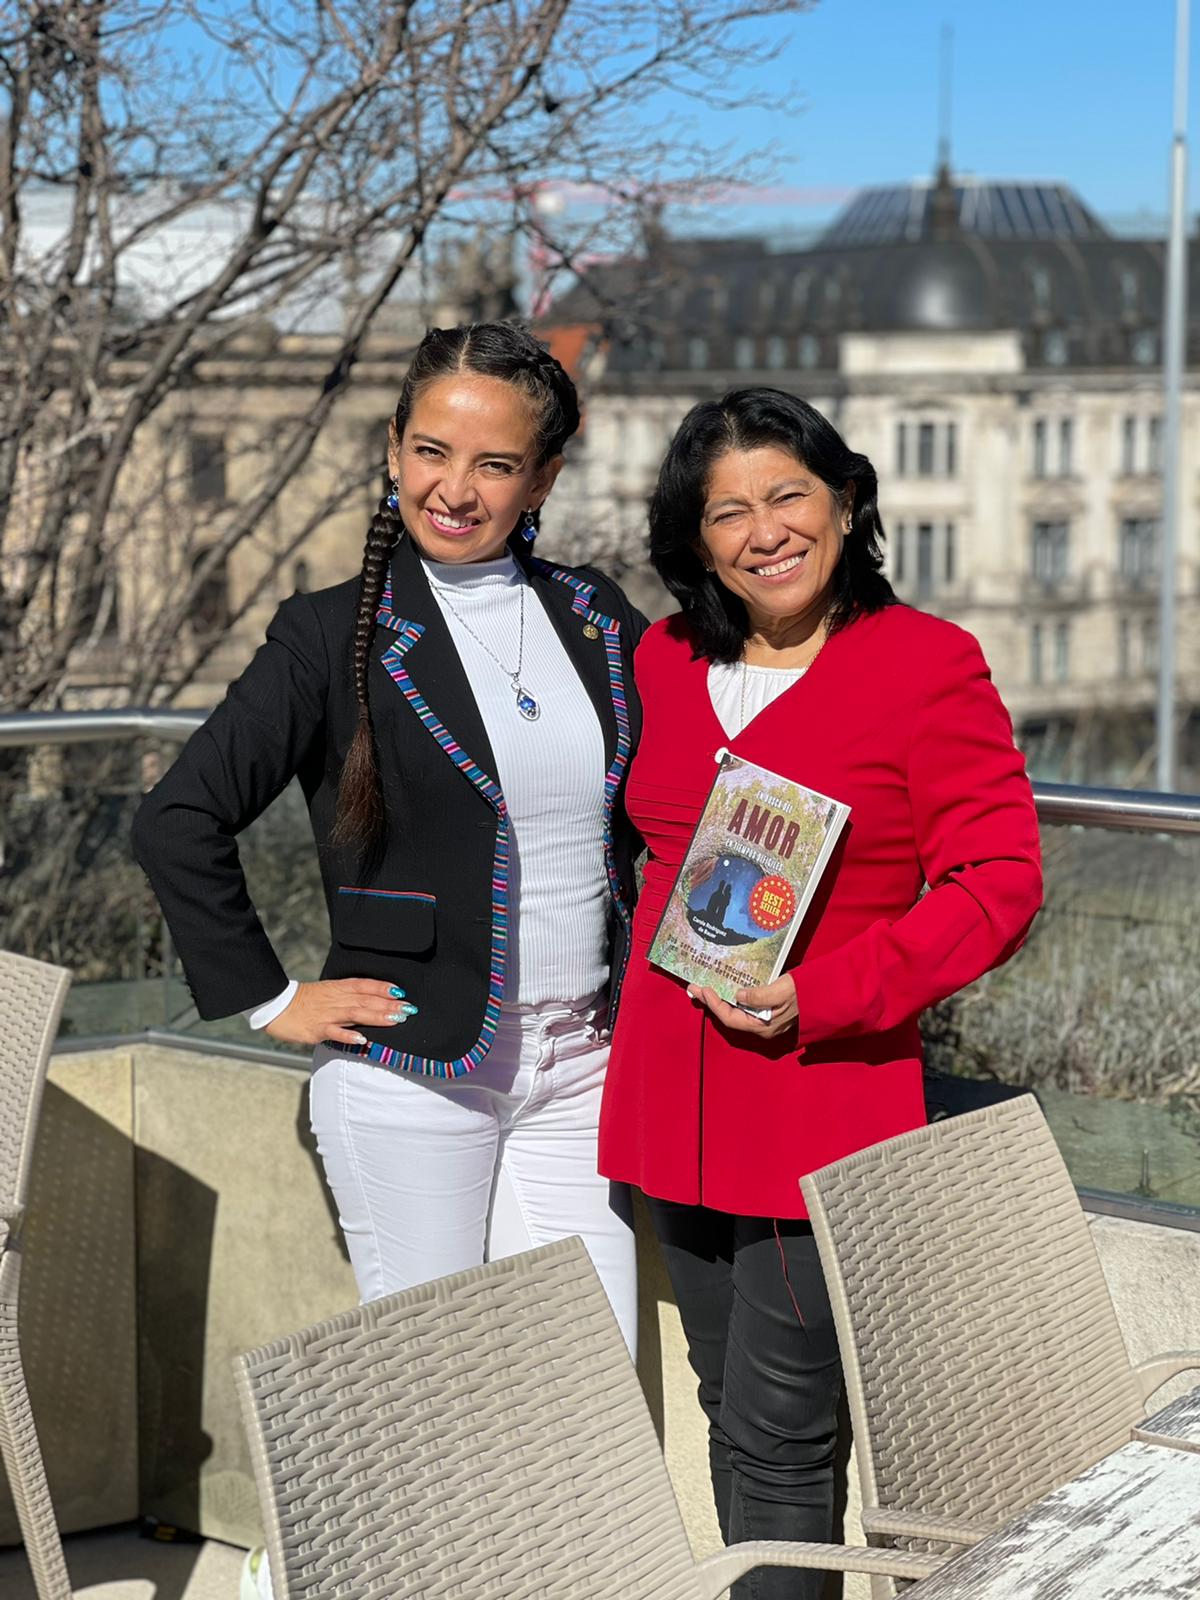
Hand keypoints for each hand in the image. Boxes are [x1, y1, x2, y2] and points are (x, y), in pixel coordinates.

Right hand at [264, 979, 417, 1047]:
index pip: (364, 985)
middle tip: (408, 1009)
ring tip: (395, 1020)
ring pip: (355, 1013)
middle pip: (366, 1000)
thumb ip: (348, 997)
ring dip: (376, 1016)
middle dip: (388, 1005)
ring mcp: (327, 1014)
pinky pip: (334, 1032)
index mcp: (338, 989)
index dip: (383, 988)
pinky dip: (348, 1035)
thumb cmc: (305, 1001)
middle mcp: (336, 999)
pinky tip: (361, 1039)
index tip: (400, 992)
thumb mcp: (328, 992)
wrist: (277, 1006)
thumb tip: (371, 1002)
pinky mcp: (317, 1029)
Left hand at [685, 974, 798, 1040]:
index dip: (714, 1005)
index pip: (730, 1018)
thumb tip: (738, 995)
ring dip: (718, 1000)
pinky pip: (743, 1007)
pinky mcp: (766, 1011)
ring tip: (703, 988)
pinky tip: (724, 988)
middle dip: (710, 1002)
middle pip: (728, 1016)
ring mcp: (763, 1020)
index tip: (703, 989)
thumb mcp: (782, 991)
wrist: (825, 995)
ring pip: (734, 1012)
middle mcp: (760, 1026)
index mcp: (762, 1026)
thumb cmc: (805, 993)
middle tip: (694, 988)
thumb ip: (760, 995)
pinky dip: (730, 997)